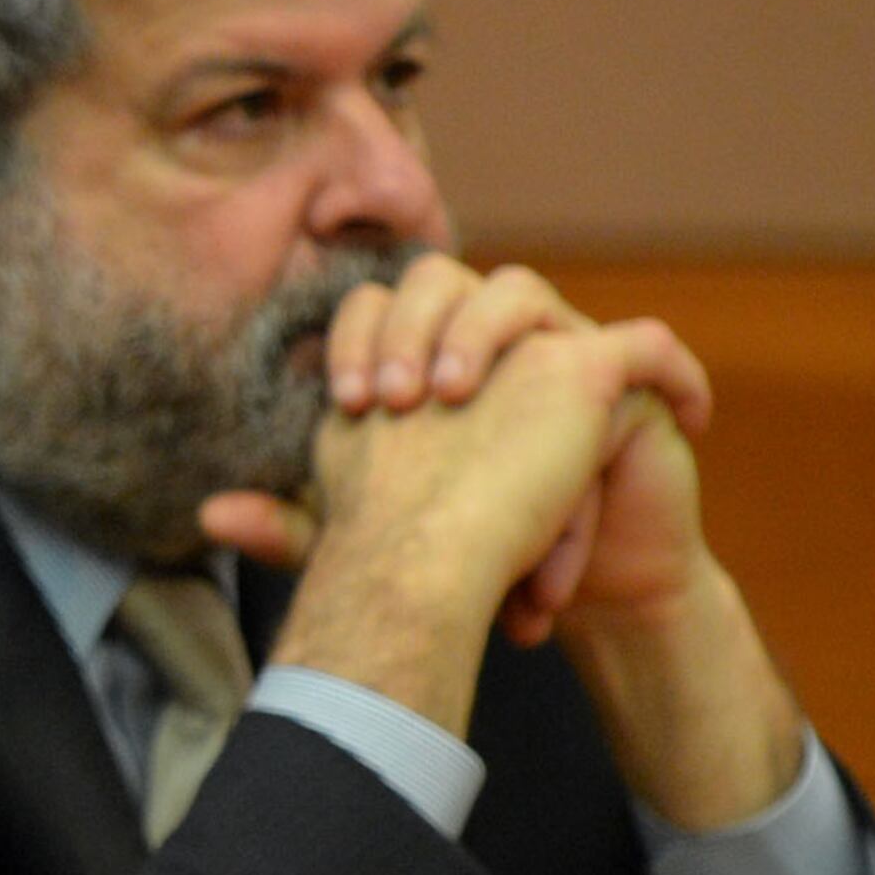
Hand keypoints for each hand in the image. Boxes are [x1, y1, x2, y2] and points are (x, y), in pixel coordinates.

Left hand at [208, 257, 802, 825]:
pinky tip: (658, 411)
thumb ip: (293, 526)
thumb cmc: (460, 557)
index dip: (352, 339)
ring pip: (524, 294)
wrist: (547, 594)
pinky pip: (647, 350)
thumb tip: (210, 516)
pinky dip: (664, 368)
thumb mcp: (369, 546)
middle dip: (414, 328)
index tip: (342, 404)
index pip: (374, 307)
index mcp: (417, 357)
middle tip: (396, 399)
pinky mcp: (622, 384)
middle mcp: (482, 340)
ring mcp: (551, 350)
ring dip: (490, 338)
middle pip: (441, 281)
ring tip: (464, 404)